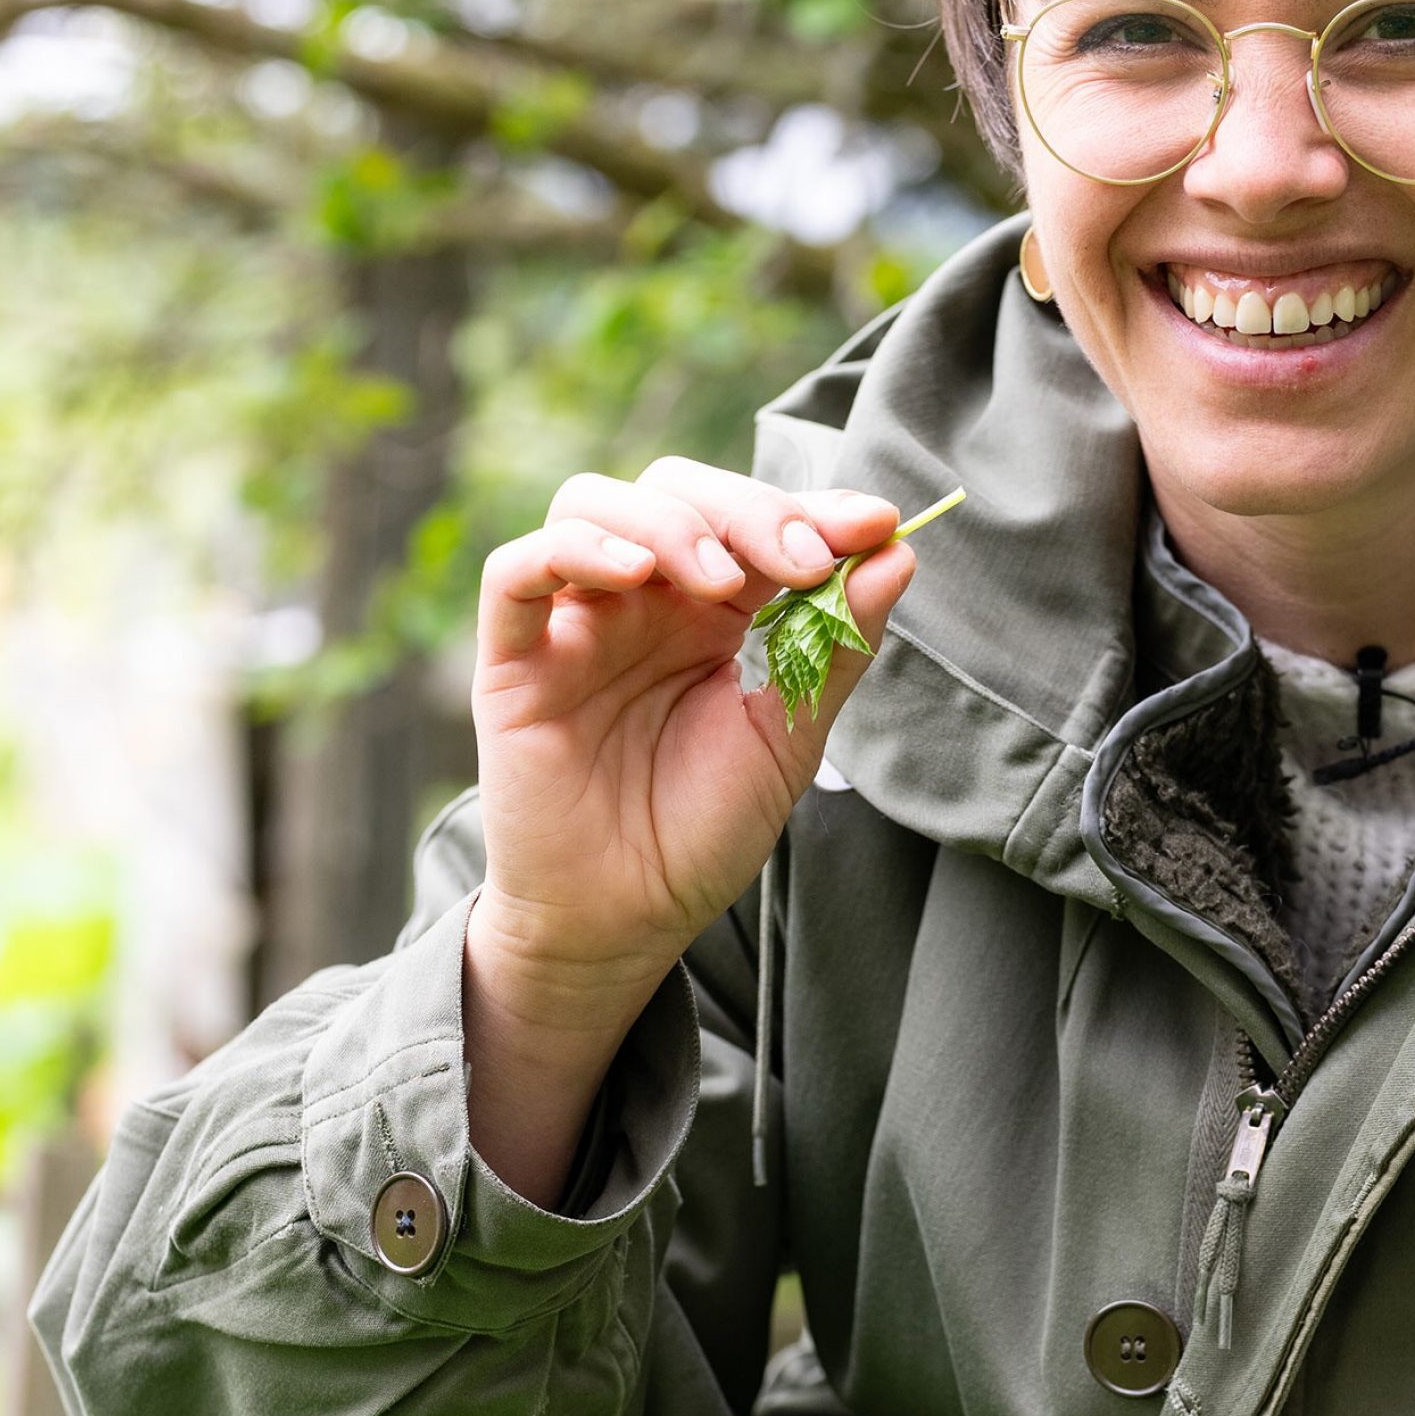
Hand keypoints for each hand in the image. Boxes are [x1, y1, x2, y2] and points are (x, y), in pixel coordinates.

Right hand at [462, 458, 912, 1201]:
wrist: (625, 923)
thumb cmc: (701, 835)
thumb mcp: (788, 740)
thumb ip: (834, 649)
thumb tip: (899, 553)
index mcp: (709, 612)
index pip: (752, 521)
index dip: (812, 510)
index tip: (876, 524)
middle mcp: (640, 601)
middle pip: (677, 491)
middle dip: (748, 510)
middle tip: (802, 561)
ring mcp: (575, 623)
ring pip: (595, 505)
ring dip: (669, 523)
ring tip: (722, 583)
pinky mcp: (515, 661)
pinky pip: (517, 574)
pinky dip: (572, 550)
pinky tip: (633, 573)